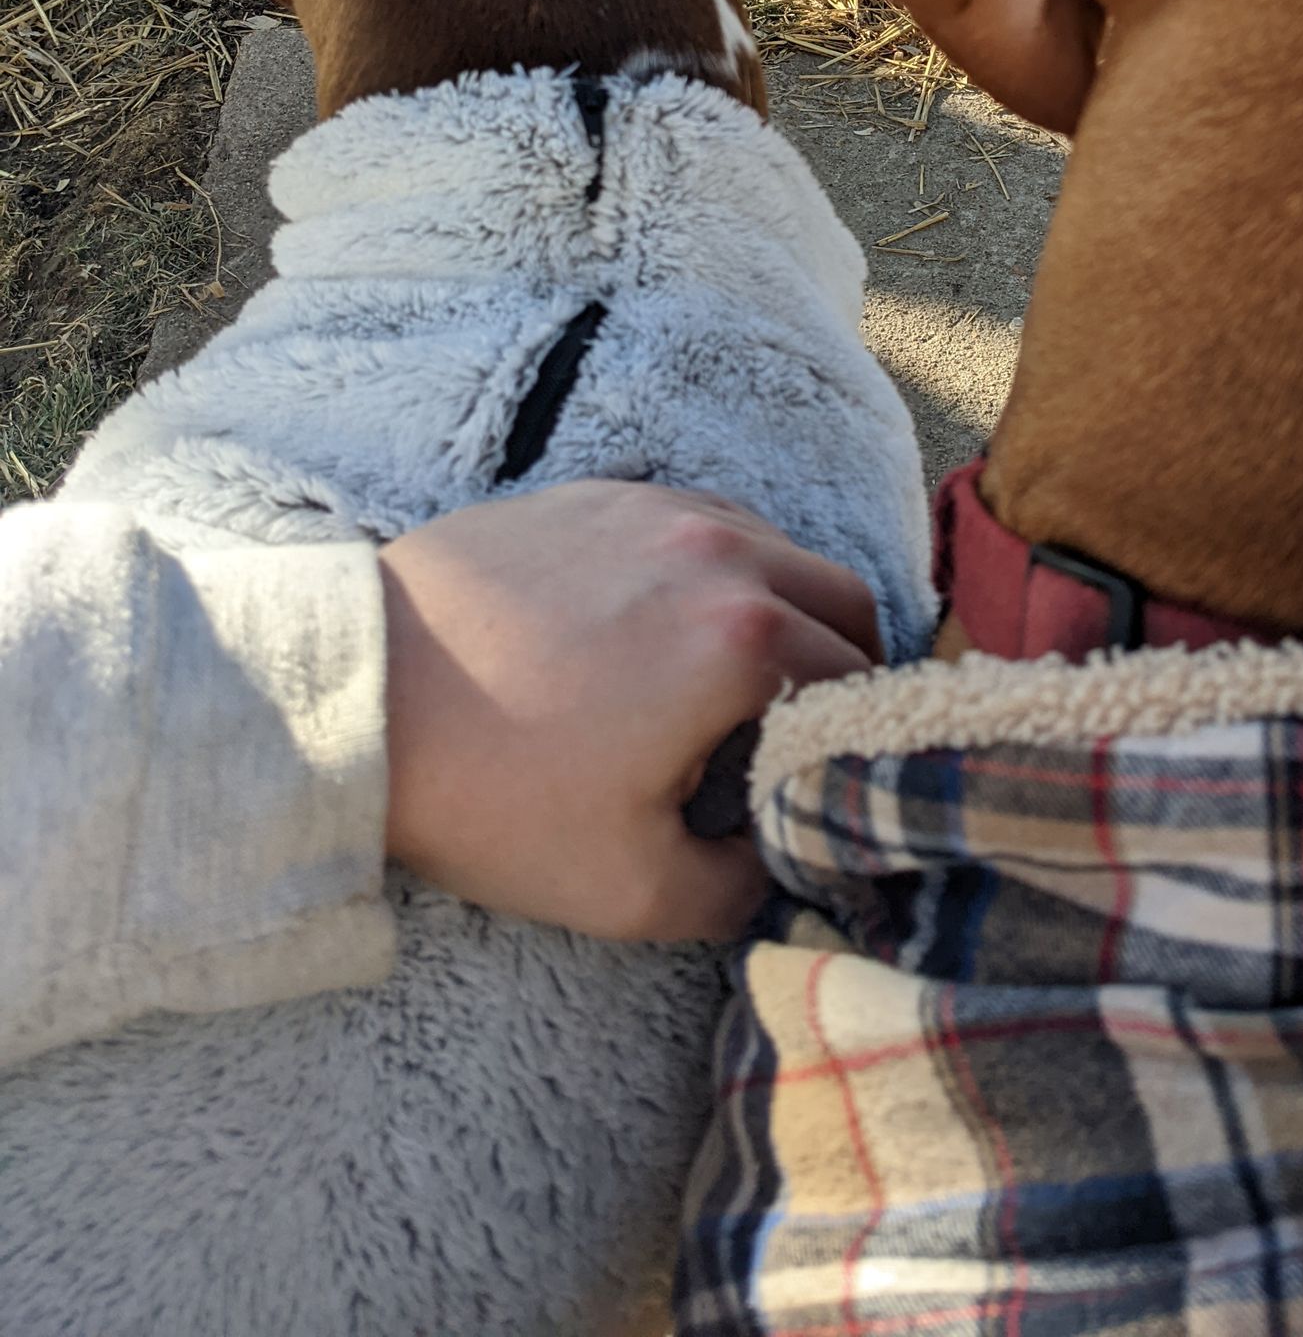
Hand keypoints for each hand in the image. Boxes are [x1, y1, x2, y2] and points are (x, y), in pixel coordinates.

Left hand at [378, 478, 879, 941]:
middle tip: (808, 729)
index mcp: (746, 639)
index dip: (861, 739)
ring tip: (746, 676)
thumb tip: (787, 862)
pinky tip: (675, 622)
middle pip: (842, 595)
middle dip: (846, 663)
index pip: (862, 680)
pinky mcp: (599, 495)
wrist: (359, 700)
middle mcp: (720, 552)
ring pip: (777, 546)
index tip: (835, 780)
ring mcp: (657, 509)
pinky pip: (702, 517)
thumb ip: (742, 889)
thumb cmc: (491, 795)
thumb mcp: (631, 889)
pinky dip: (721, 566)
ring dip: (788, 606)